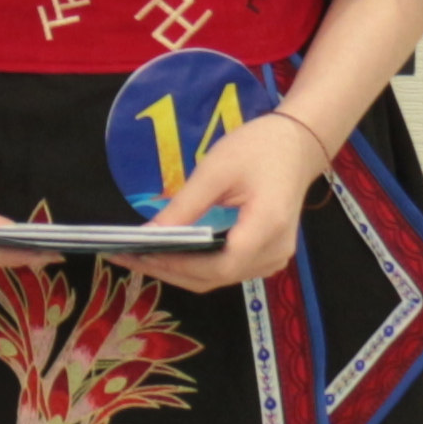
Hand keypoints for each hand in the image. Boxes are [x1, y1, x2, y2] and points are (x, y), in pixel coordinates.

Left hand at [131, 110, 333, 291]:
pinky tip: (169, 255)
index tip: (141, 254)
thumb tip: (150, 233)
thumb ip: (185, 206)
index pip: (220, 264)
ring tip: (140, 256)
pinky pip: (227, 270)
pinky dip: (196, 267)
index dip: (178, 265)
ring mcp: (273, 257)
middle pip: (216, 277)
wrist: (296, 145)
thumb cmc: (258, 149)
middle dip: (169, 270)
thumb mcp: (215, 170)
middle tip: (126, 256)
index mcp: (267, 227)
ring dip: (179, 271)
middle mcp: (274, 252)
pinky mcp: (266, 255)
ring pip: (220, 278)